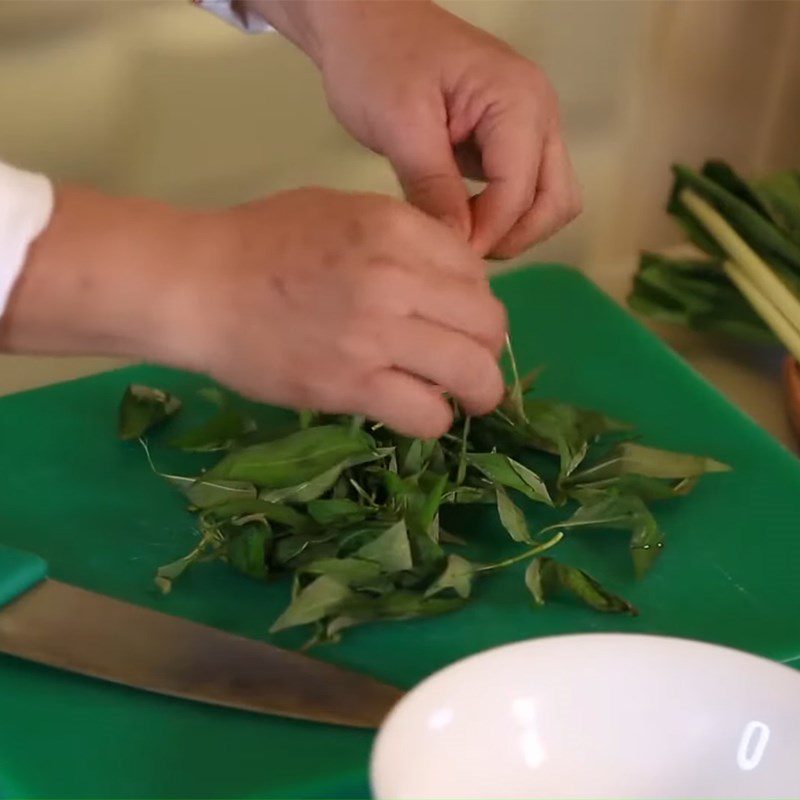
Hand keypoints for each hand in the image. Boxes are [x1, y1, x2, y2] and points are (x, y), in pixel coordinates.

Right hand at [5, 186, 505, 437]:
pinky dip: (433, 419)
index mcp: (396, 229)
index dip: (473, 303)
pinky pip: (427, 414)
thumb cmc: (262, 243)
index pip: (477, 276)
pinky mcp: (351, 385)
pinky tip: (415, 412)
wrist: (197, 284)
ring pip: (473, 373)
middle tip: (467, 363)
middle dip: (487, 349)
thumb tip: (451, 277)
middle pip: (487, 326)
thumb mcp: (341, 211)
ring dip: (478, 392)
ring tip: (463, 398)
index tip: (455, 322)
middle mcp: (397, 279)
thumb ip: (403, 238)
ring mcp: (376, 335)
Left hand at [253, 0, 581, 257]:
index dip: (485, 234)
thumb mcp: (400, 124)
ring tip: (459, 238)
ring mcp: (529, 127)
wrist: (363, 21)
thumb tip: (457, 245)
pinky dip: (502, 215)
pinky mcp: (510, 140)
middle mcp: (539, 114)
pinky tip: (461, 221)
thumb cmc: (376, 58)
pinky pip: (525, 191)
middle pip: (556, 202)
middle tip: (458, 252)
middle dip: (512, 237)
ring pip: (548, 201)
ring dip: (512, 230)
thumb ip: (433, 187)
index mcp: (519, 102)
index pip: (520, 192)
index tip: (444, 256)